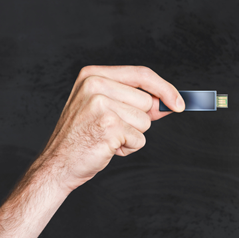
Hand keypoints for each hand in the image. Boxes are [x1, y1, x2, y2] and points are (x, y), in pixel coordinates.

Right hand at [39, 65, 184, 192]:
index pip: (142, 74)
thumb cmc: (83, 136)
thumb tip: (168, 102)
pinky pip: (139, 138)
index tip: (180, 103)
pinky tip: (108, 147)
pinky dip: (129, 147)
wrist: (58, 163)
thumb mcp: (106, 109)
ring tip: (108, 138)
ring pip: (145, 121)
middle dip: (139, 119)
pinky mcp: (108, 126)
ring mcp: (100, 105)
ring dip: (133, 135)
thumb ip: (136, 102)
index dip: (165, 89)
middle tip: (114, 128)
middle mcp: (95, 85)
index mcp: (93, 75)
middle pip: (147, 100)